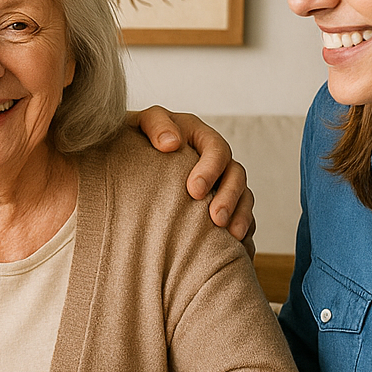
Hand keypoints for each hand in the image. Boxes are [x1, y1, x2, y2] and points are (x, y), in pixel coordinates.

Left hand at [132, 107, 255, 243]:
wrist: (127, 159)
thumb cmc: (134, 139)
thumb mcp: (141, 124)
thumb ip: (156, 124)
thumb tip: (170, 143)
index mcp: (200, 137)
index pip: (216, 149)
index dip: (211, 170)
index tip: (195, 191)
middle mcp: (215, 160)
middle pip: (236, 175)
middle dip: (230, 197)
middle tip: (216, 220)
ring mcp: (221, 183)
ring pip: (244, 197)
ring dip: (241, 215)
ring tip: (232, 236)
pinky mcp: (220, 204)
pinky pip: (242, 217)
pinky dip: (243, 230)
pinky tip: (237, 247)